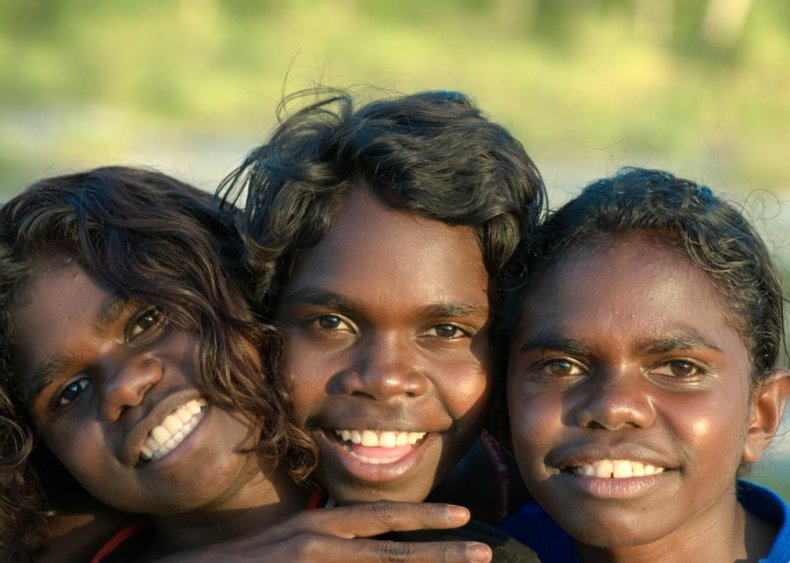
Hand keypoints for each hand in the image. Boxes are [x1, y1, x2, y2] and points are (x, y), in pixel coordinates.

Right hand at [156, 502, 491, 561]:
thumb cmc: (242, 562)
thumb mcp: (290, 543)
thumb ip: (326, 542)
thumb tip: (360, 544)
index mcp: (319, 527)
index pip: (381, 518)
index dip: (422, 518)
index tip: (461, 516)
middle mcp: (317, 542)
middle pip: (391, 549)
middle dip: (440, 551)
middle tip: (483, 551)